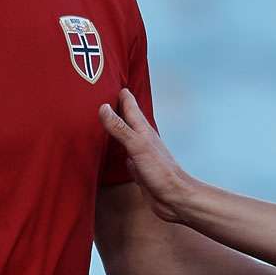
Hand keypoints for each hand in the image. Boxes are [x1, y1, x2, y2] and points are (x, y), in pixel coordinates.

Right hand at [99, 88, 193, 223]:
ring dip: (115, 125)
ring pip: (124, 134)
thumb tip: (103, 107)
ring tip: (103, 116)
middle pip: (126, 116)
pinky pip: (123, 153)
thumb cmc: (161, 172)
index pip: (129, 103)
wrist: (175, 199)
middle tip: (100, 92)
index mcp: (142, 129)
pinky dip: (116, 147)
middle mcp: (141, 138)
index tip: (106, 75)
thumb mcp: (138, 147)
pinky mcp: (137, 168)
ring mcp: (139, 153)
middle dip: (115, 104)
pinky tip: (111, 148)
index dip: (119, 90)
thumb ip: (120, 128)